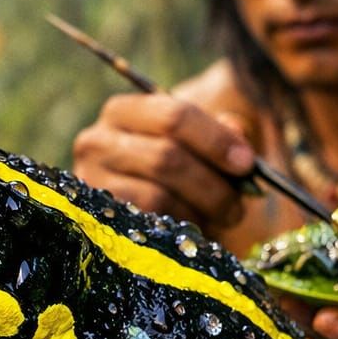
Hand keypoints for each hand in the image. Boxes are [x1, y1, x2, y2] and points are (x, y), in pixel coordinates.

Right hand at [72, 92, 255, 233]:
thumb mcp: (199, 144)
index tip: (247, 163)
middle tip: (239, 205)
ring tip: (221, 217)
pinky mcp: (96, 219)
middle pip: (167, 158)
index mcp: (124, 111)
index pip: (173, 116)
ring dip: (199, 211)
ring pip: (158, 195)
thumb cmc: (177, 170)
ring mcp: (91, 182)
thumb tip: (235, 130)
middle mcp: (97, 141)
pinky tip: (193, 226)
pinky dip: (179, 227)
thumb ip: (221, 132)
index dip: (215, 139)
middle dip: (213, 184)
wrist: (137, 214)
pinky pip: (147, 224)